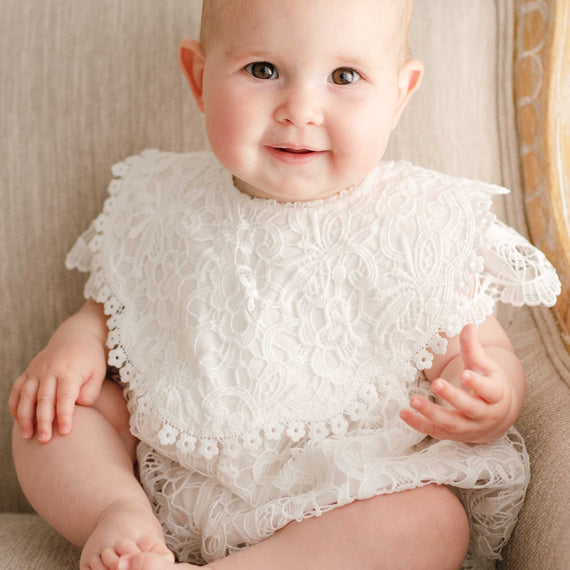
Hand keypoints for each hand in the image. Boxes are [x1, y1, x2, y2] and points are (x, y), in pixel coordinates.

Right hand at [9, 330, 106, 442]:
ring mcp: (36, 370)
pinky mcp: (28, 371)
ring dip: (25, 417)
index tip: (66, 432)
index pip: (66, 396)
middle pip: (44, 399)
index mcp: (69, 370)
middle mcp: (50, 370)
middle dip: (43, 421)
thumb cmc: (91, 359)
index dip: (65, 415)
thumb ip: (90, 392)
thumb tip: (77, 409)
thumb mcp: (98, 373)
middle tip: (45, 440)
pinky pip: (17, 390)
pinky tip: (18, 421)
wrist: (76, 336)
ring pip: (26, 396)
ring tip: (28, 436)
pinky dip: (15, 405)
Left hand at [400, 324, 519, 442]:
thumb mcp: (485, 366)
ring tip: (413, 400)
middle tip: (436, 383)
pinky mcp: (454, 435)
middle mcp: (485, 414)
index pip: (490, 390)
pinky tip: (404, 413)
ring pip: (451, 423)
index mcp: (496, 394)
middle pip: (469, 408)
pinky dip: (419, 424)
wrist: (498, 416)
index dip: (477, 384)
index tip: (465, 374)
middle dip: (453, 396)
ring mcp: (469, 427)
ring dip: (431, 413)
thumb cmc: (490, 384)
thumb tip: (468, 324)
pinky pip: (436, 431)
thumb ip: (474, 348)